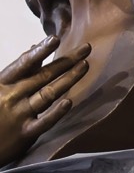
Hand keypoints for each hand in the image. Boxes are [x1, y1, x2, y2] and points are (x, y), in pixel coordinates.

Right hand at [0, 37, 89, 164]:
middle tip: (86, 48)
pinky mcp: (25, 133)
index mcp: (3, 83)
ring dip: (68, 79)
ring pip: (48, 94)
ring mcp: (19, 114)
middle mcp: (12, 96)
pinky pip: (44, 122)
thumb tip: (33, 47)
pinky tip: (69, 102)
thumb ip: (18, 70)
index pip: (24, 64)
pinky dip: (56, 112)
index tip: (56, 39)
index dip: (40, 50)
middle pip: (43, 75)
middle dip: (66, 61)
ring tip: (85, 66)